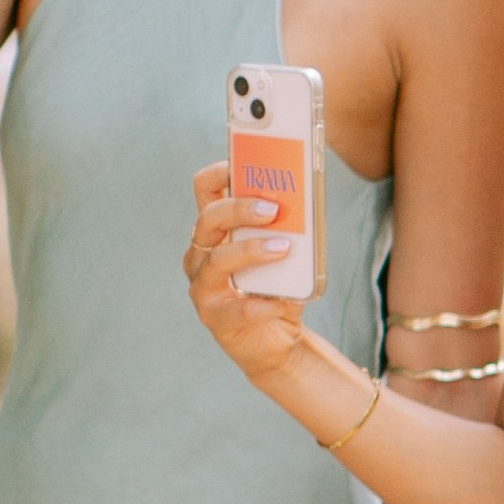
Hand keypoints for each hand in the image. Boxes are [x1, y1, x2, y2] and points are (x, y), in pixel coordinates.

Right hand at [185, 159, 310, 378]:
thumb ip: (288, 227)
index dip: (219, 171)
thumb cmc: (278, 287)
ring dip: (251, 251)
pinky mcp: (216, 319)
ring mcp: (203, 288)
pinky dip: (264, 302)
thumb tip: (304, 200)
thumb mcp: (286, 252)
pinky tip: (285, 298)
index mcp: (215, 230)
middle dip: (239, 209)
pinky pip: (238, 308)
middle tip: (273, 209)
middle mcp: (200, 254)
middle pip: (208, 220)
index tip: (242, 162)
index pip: (204, 190)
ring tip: (284, 248)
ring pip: (217, 260)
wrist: (276, 342)